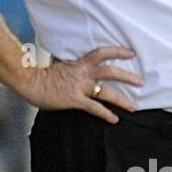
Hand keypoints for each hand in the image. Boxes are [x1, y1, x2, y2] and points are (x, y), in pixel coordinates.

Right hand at [30, 46, 144, 123]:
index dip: (118, 52)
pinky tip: (115, 119)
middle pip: (110, 72)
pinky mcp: (76, 100)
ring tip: (134, 106)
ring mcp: (80, 87)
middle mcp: (83, 73)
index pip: (102, 53)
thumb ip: (71, 63)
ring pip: (106, 92)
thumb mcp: (60, 64)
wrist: (30, 82)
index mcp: (79, 63)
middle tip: (141, 82)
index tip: (131, 53)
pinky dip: (106, 114)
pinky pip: (95, 108)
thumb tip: (74, 61)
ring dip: (122, 99)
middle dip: (128, 77)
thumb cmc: (42, 75)